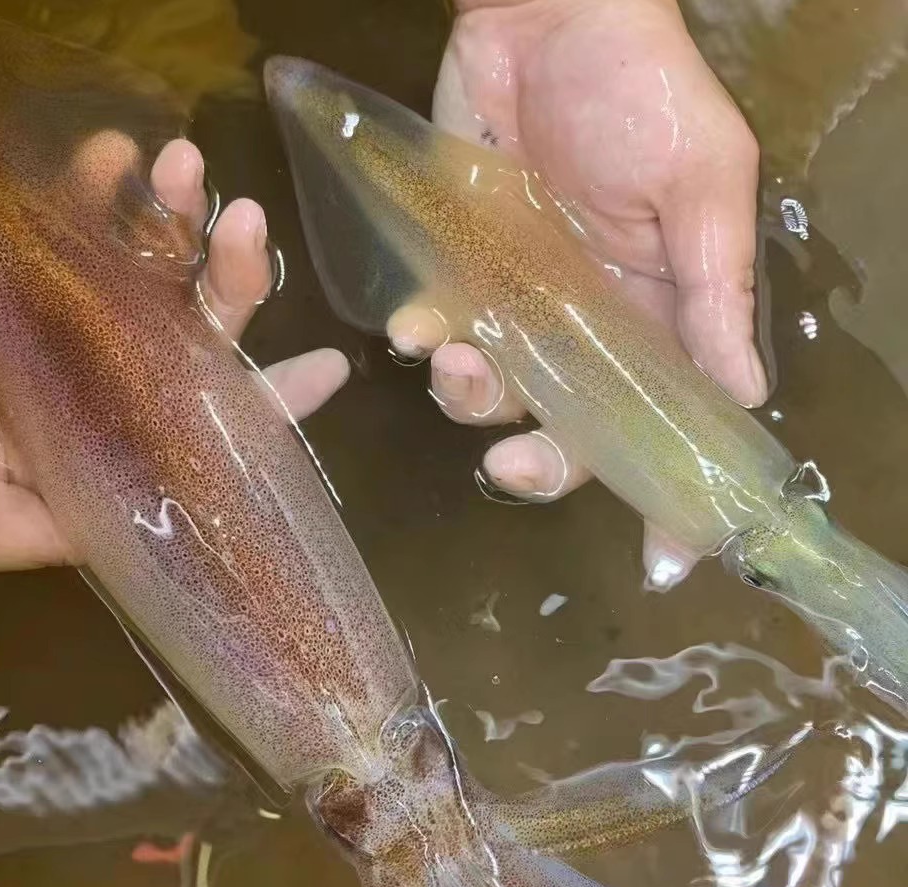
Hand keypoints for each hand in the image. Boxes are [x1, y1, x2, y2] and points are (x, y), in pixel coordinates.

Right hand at [0, 138, 348, 574]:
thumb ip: (71, 527)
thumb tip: (177, 518)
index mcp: (100, 450)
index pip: (205, 433)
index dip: (269, 406)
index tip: (327, 369)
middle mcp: (96, 385)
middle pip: (192, 337)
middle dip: (231, 283)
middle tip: (244, 227)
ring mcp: (61, 318)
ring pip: (146, 268)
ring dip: (177, 216)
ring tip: (188, 166)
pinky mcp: (16, 264)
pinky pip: (74, 216)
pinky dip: (99, 183)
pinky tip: (118, 153)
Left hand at [394, 0, 765, 581]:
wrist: (551, 12)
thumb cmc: (643, 90)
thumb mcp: (702, 185)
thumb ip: (711, 292)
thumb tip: (745, 396)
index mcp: (653, 319)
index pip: (659, 426)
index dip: (666, 495)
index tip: (663, 556)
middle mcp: (581, 329)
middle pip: (564, 432)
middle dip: (539, 463)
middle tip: (511, 462)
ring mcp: (515, 303)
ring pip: (491, 393)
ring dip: (470, 399)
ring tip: (456, 363)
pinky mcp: (457, 267)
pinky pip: (436, 331)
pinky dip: (423, 341)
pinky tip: (416, 331)